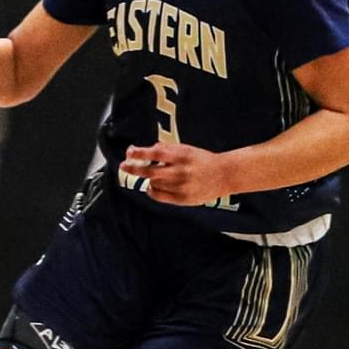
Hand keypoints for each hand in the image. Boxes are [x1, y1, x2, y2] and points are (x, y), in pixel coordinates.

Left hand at [120, 143, 235, 206]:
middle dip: (133, 168)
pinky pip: (159, 196)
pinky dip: (152, 190)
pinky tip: (153, 186)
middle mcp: (180, 171)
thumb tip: (146, 150)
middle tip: (124, 165)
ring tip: (150, 175)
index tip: (129, 151)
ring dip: (148, 178)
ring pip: (153, 183)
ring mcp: (181, 186)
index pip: (155, 153)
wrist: (224, 175)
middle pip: (150, 171)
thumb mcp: (186, 149)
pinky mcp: (182, 199)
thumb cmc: (203, 160)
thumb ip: (167, 149)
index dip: (140, 152)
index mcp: (182, 156)